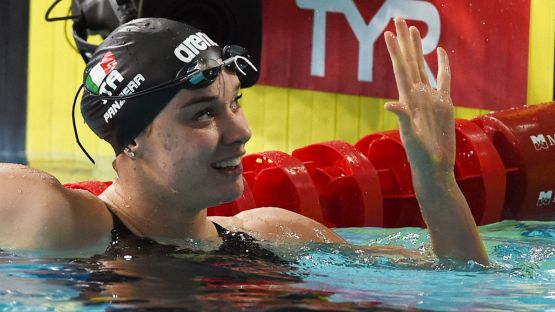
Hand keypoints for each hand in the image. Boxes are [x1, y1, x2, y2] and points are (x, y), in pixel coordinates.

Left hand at [384, 17, 454, 173]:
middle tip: (398, 19)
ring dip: (418, 48)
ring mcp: (430, 98)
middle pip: (409, 61)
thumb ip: (403, 119)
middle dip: (404, 41)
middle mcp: (417, 95)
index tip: (388, 33)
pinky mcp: (444, 103)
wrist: (434, 166)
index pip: (400, 70)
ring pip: (423, 66)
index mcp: (408, 100)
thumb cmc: (420, 156)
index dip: (395, 52)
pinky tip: (439, 52)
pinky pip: (444, 79)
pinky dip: (442, 65)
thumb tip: (391, 104)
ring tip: (414, 29)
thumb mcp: (410, 137)